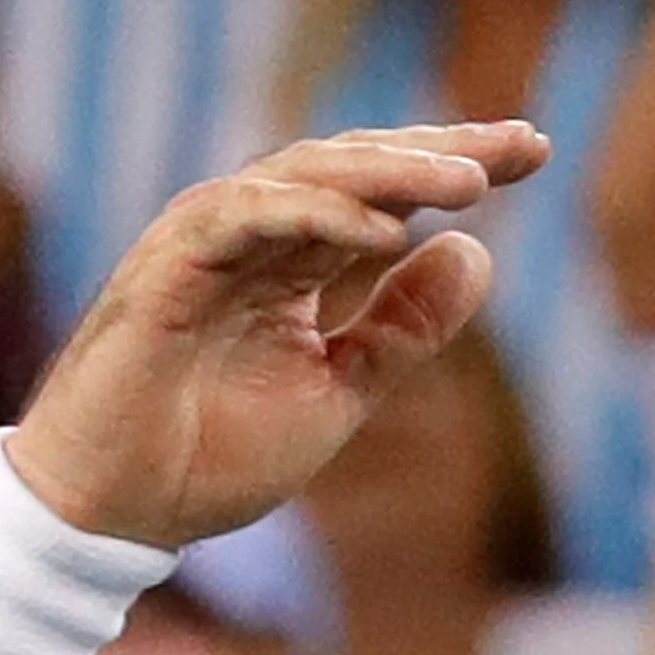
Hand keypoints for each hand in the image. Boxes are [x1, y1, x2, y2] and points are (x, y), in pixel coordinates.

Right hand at [8, 122, 549, 548]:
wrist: (118, 512)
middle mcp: (252, 235)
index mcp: (292, 260)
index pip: (384, 195)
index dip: (455, 167)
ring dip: (389, 173)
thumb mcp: (338, 393)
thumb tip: (477, 252)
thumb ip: (402, 329)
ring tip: (469, 179)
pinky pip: (247, 219)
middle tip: (521, 143)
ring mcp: (207, 244)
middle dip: (439, 149)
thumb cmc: (210, 457)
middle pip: (355, 167)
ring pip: (306, 176)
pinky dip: (315, 217)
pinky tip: (385, 232)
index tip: (536, 154)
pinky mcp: (168, 267)